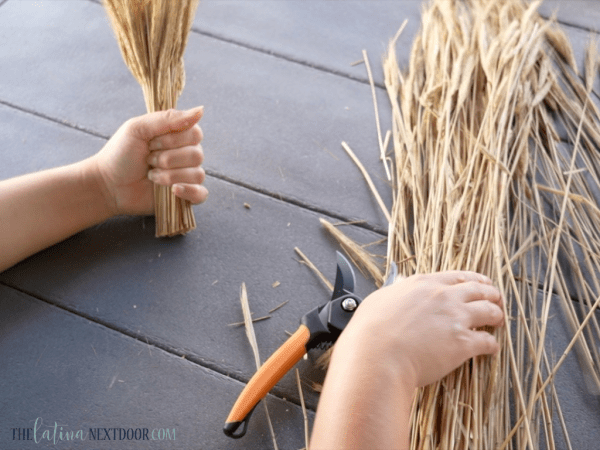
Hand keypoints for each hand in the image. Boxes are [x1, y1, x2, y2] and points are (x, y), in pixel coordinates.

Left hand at [92, 107, 207, 215]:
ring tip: (152, 176)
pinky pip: (202, 194)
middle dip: (168, 159)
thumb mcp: (138, 128)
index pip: (196, 134)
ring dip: (170, 176)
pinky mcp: (185, 196)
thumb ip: (168, 118)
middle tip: (149, 160)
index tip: (152, 143)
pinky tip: (173, 191)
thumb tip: (201, 110)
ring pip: (197, 175)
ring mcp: (187, 176)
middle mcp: (186, 155)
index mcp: (178, 137)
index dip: (174, 140)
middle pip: (197, 155)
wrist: (108, 184)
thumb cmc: (120, 154)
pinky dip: (190, 192)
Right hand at [339, 271, 503, 388]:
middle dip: (491, 294)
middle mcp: (443, 296)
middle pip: (479, 289)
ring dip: (497, 315)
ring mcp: (456, 318)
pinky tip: (492, 348)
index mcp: (423, 284)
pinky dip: (492, 345)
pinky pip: (487, 341)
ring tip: (498, 320)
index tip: (480, 283)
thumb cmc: (371, 331)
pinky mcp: (463, 343)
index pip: (457, 277)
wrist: (378, 355)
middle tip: (496, 299)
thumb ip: (396, 289)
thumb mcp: (380, 298)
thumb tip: (400, 283)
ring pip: (489, 311)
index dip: (473, 279)